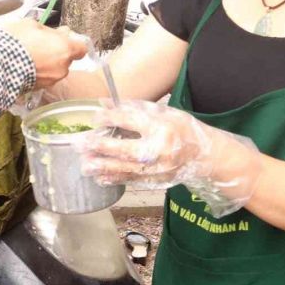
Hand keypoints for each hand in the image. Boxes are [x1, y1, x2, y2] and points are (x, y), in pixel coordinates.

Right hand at [2, 21, 87, 88]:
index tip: (63, 38)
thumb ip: (50, 30)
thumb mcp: (31, 25)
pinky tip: (24, 64)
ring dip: (46, 62)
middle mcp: (62, 68)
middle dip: (56, 51)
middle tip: (41, 43)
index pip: (82, 48)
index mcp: (65, 49)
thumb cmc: (15, 42)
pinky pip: (43, 77)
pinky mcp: (39, 88)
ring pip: (54, 68)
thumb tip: (60, 33)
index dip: (73, 43)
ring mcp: (51, 80)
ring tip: (28, 54)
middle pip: (66, 58)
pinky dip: (38, 71)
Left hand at [79, 100, 261, 217]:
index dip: (112, 118)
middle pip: (127, 149)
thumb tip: (103, 104)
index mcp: (163, 127)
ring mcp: (160, 169)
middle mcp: (161, 150)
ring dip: (103, 167)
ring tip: (84, 165)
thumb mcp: (162, 111)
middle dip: (101, 148)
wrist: (204, 155)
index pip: (133, 121)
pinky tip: (100, 177)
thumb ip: (133, 108)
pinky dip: (115, 179)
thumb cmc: (181, 128)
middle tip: (80, 144)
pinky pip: (133, 181)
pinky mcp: (157, 181)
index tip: (95, 117)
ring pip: (127, 169)